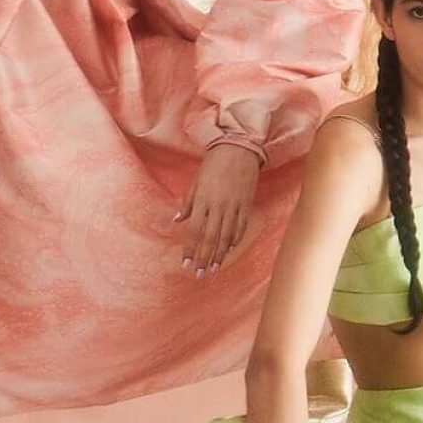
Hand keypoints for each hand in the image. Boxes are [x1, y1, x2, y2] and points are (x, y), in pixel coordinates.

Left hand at [175, 143, 261, 277]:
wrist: (239, 148)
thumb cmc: (214, 163)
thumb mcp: (196, 180)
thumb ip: (188, 202)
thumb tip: (176, 220)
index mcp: (203, 200)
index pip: (194, 231)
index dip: (190, 249)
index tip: (186, 264)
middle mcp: (218, 206)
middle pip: (209, 238)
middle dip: (203, 258)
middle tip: (199, 274)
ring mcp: (234, 206)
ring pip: (226, 237)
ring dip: (219, 254)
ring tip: (214, 269)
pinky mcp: (246, 204)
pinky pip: (240, 227)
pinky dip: (234, 240)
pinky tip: (229, 250)